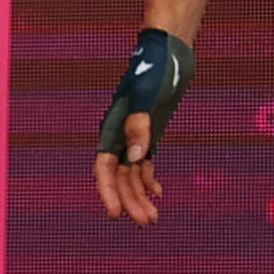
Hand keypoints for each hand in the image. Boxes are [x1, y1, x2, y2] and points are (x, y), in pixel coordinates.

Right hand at [90, 25, 192, 227]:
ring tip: (153, 217)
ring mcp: (136, 134)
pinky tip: (158, 193)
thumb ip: (140, 125)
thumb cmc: (154, 69)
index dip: (109, 192)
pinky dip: (149, 179)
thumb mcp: (147, 96)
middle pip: (121, 177)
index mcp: (113, 129)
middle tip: (147, 222)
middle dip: (131, 200)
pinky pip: (144, 163)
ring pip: (133, 173)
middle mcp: (121, 135)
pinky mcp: (150, 131)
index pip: (105, 168)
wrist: (168, 51)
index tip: (116, 214)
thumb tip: (136, 158)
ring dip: (141, 195)